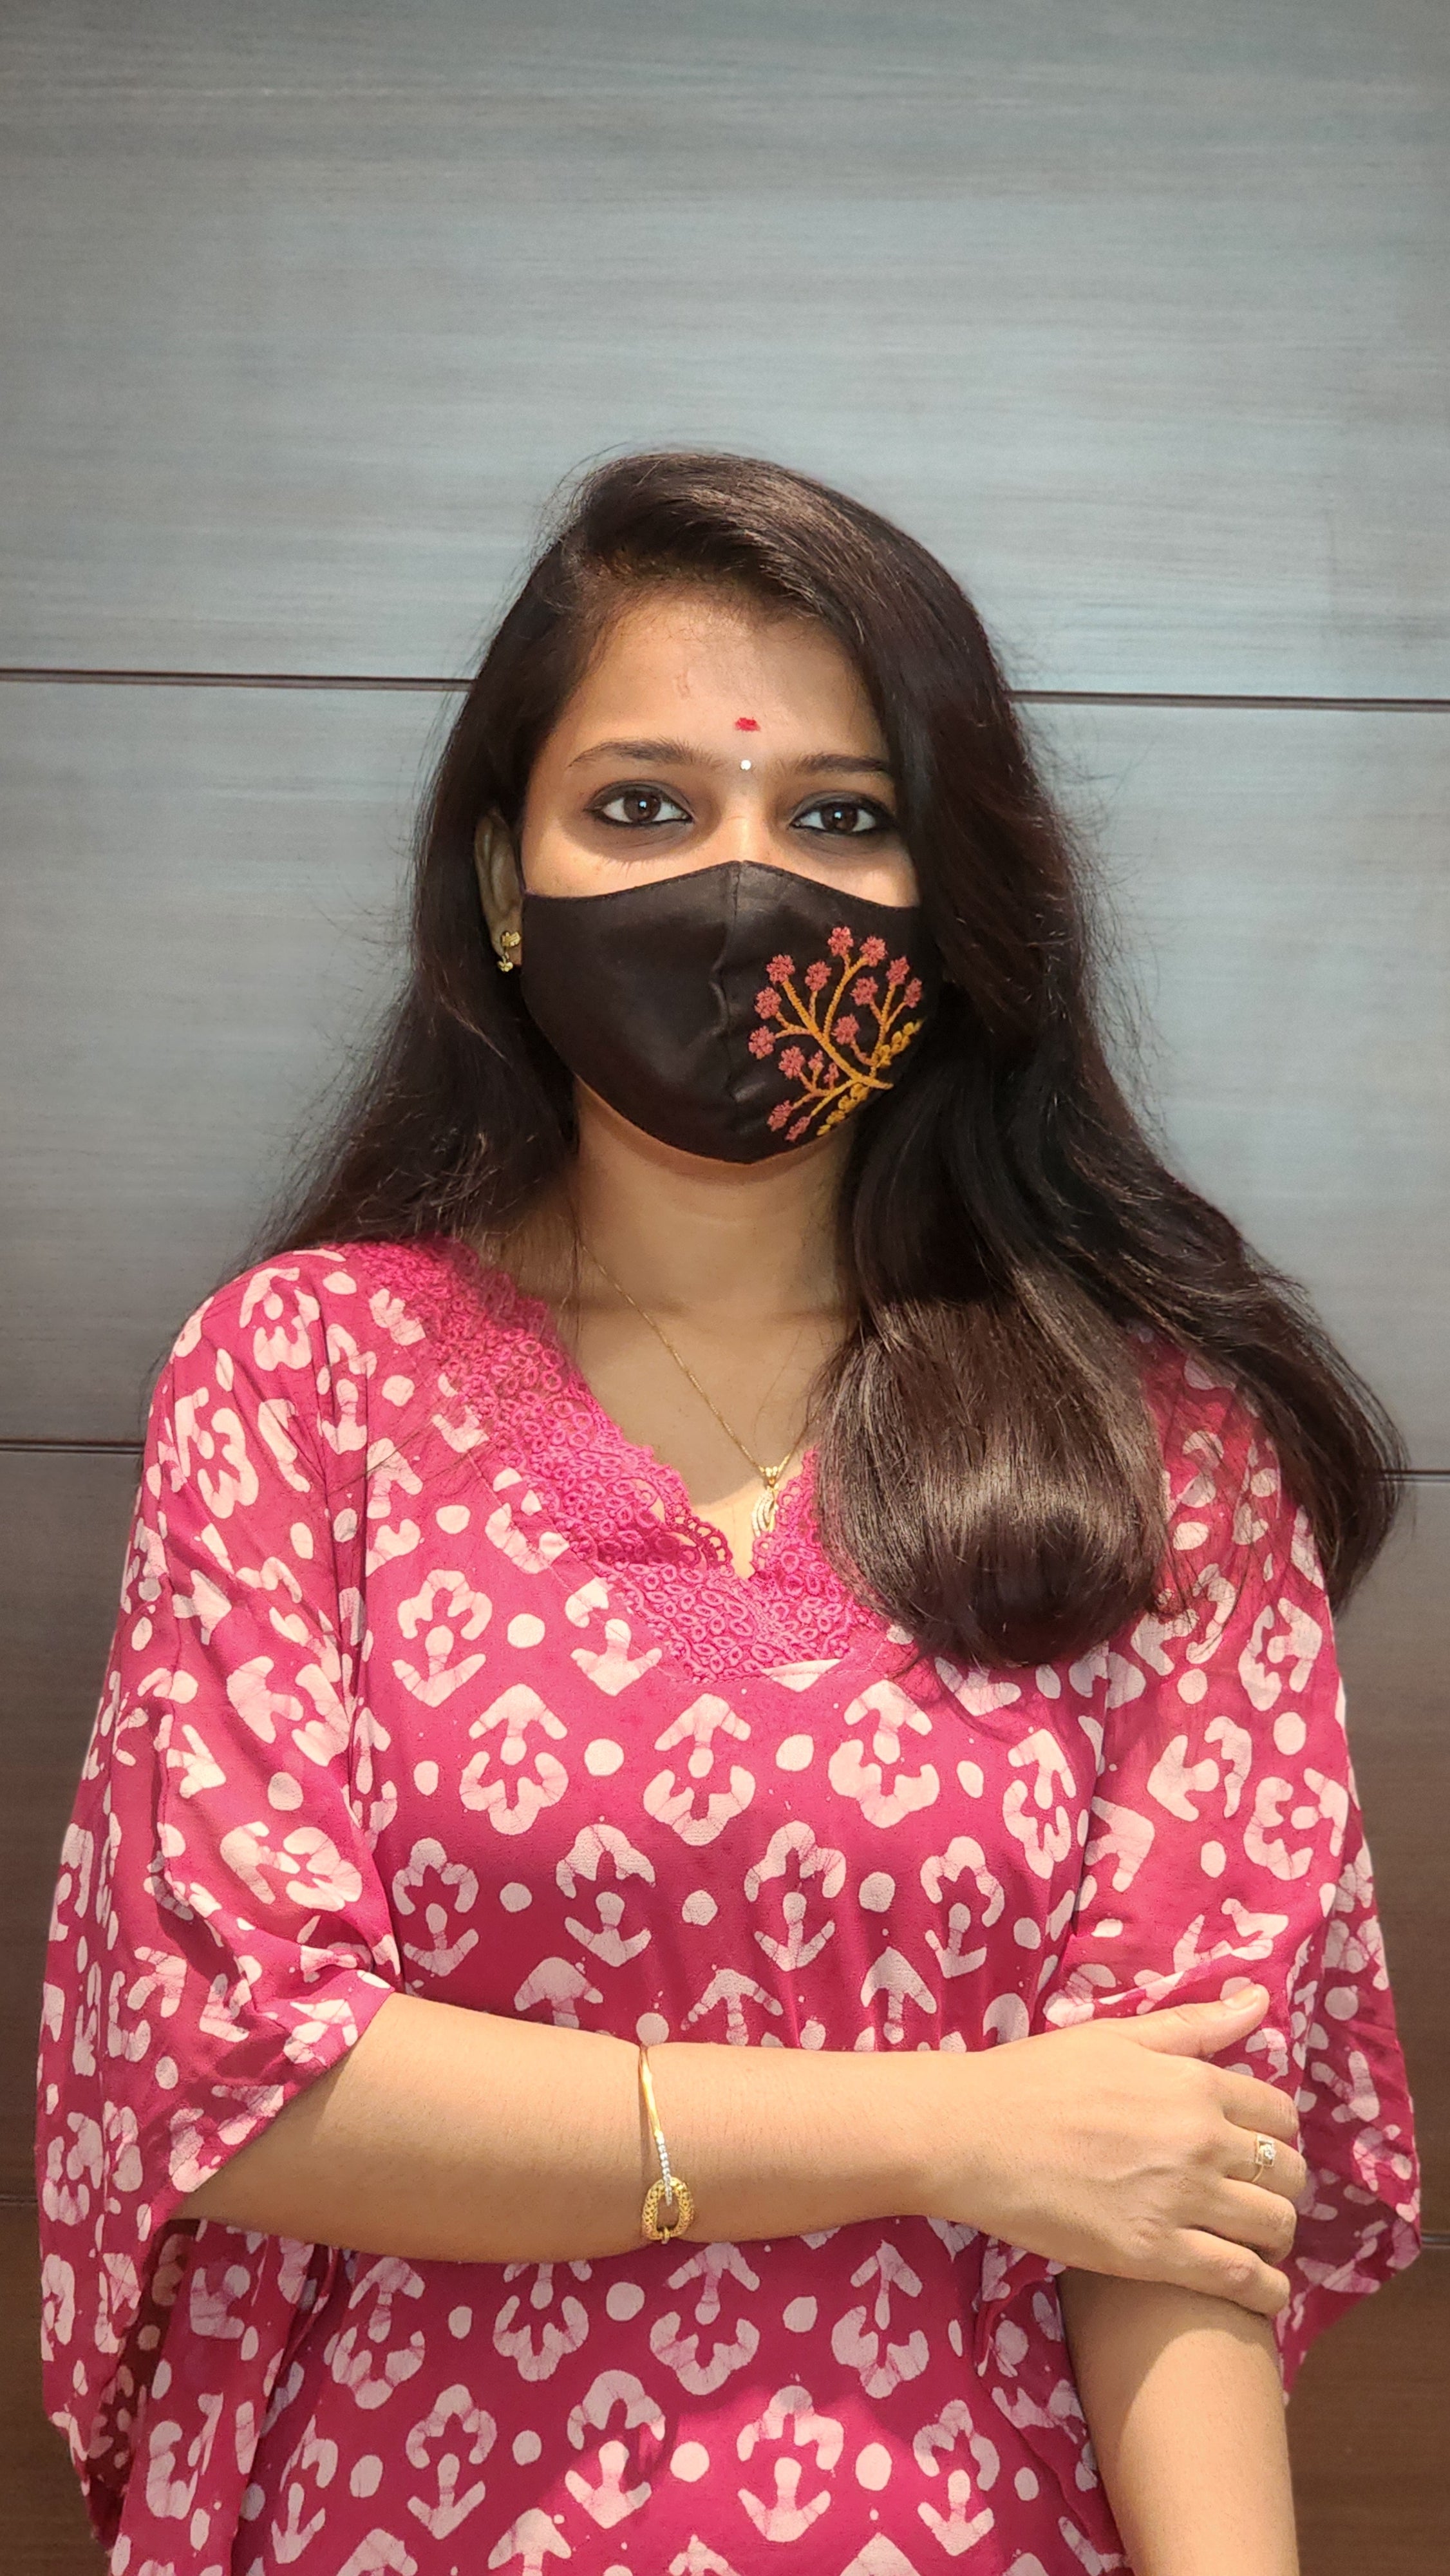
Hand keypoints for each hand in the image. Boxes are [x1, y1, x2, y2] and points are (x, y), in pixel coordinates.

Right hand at [916, 1985, 1307, 2315]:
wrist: (973, 2135)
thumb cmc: (1037, 2077)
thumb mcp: (1117, 2036)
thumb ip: (1194, 2025)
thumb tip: (1260, 2001)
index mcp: (1193, 2083)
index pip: (1279, 2113)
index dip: (1277, 2132)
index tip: (1258, 2145)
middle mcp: (1200, 2141)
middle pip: (1288, 2173)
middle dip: (1283, 2185)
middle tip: (1256, 2194)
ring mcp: (1180, 2200)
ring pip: (1274, 2227)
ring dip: (1275, 2236)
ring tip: (1254, 2240)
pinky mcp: (1154, 2255)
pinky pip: (1241, 2281)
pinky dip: (1265, 2290)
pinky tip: (1260, 2290)